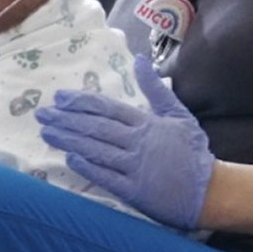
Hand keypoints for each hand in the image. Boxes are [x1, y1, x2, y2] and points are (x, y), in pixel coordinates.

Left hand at [35, 54, 215, 229]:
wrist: (210, 190)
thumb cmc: (193, 152)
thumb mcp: (178, 114)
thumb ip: (156, 89)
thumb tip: (140, 60)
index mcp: (147, 124)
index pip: (108, 109)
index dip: (82, 102)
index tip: (59, 97)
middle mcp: (138, 143)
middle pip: (96, 128)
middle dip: (66, 119)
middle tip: (42, 114)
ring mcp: (136, 167)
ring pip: (97, 150)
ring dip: (69, 140)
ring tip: (47, 133)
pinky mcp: (135, 191)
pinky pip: (107, 177)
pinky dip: (87, 167)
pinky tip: (70, 158)